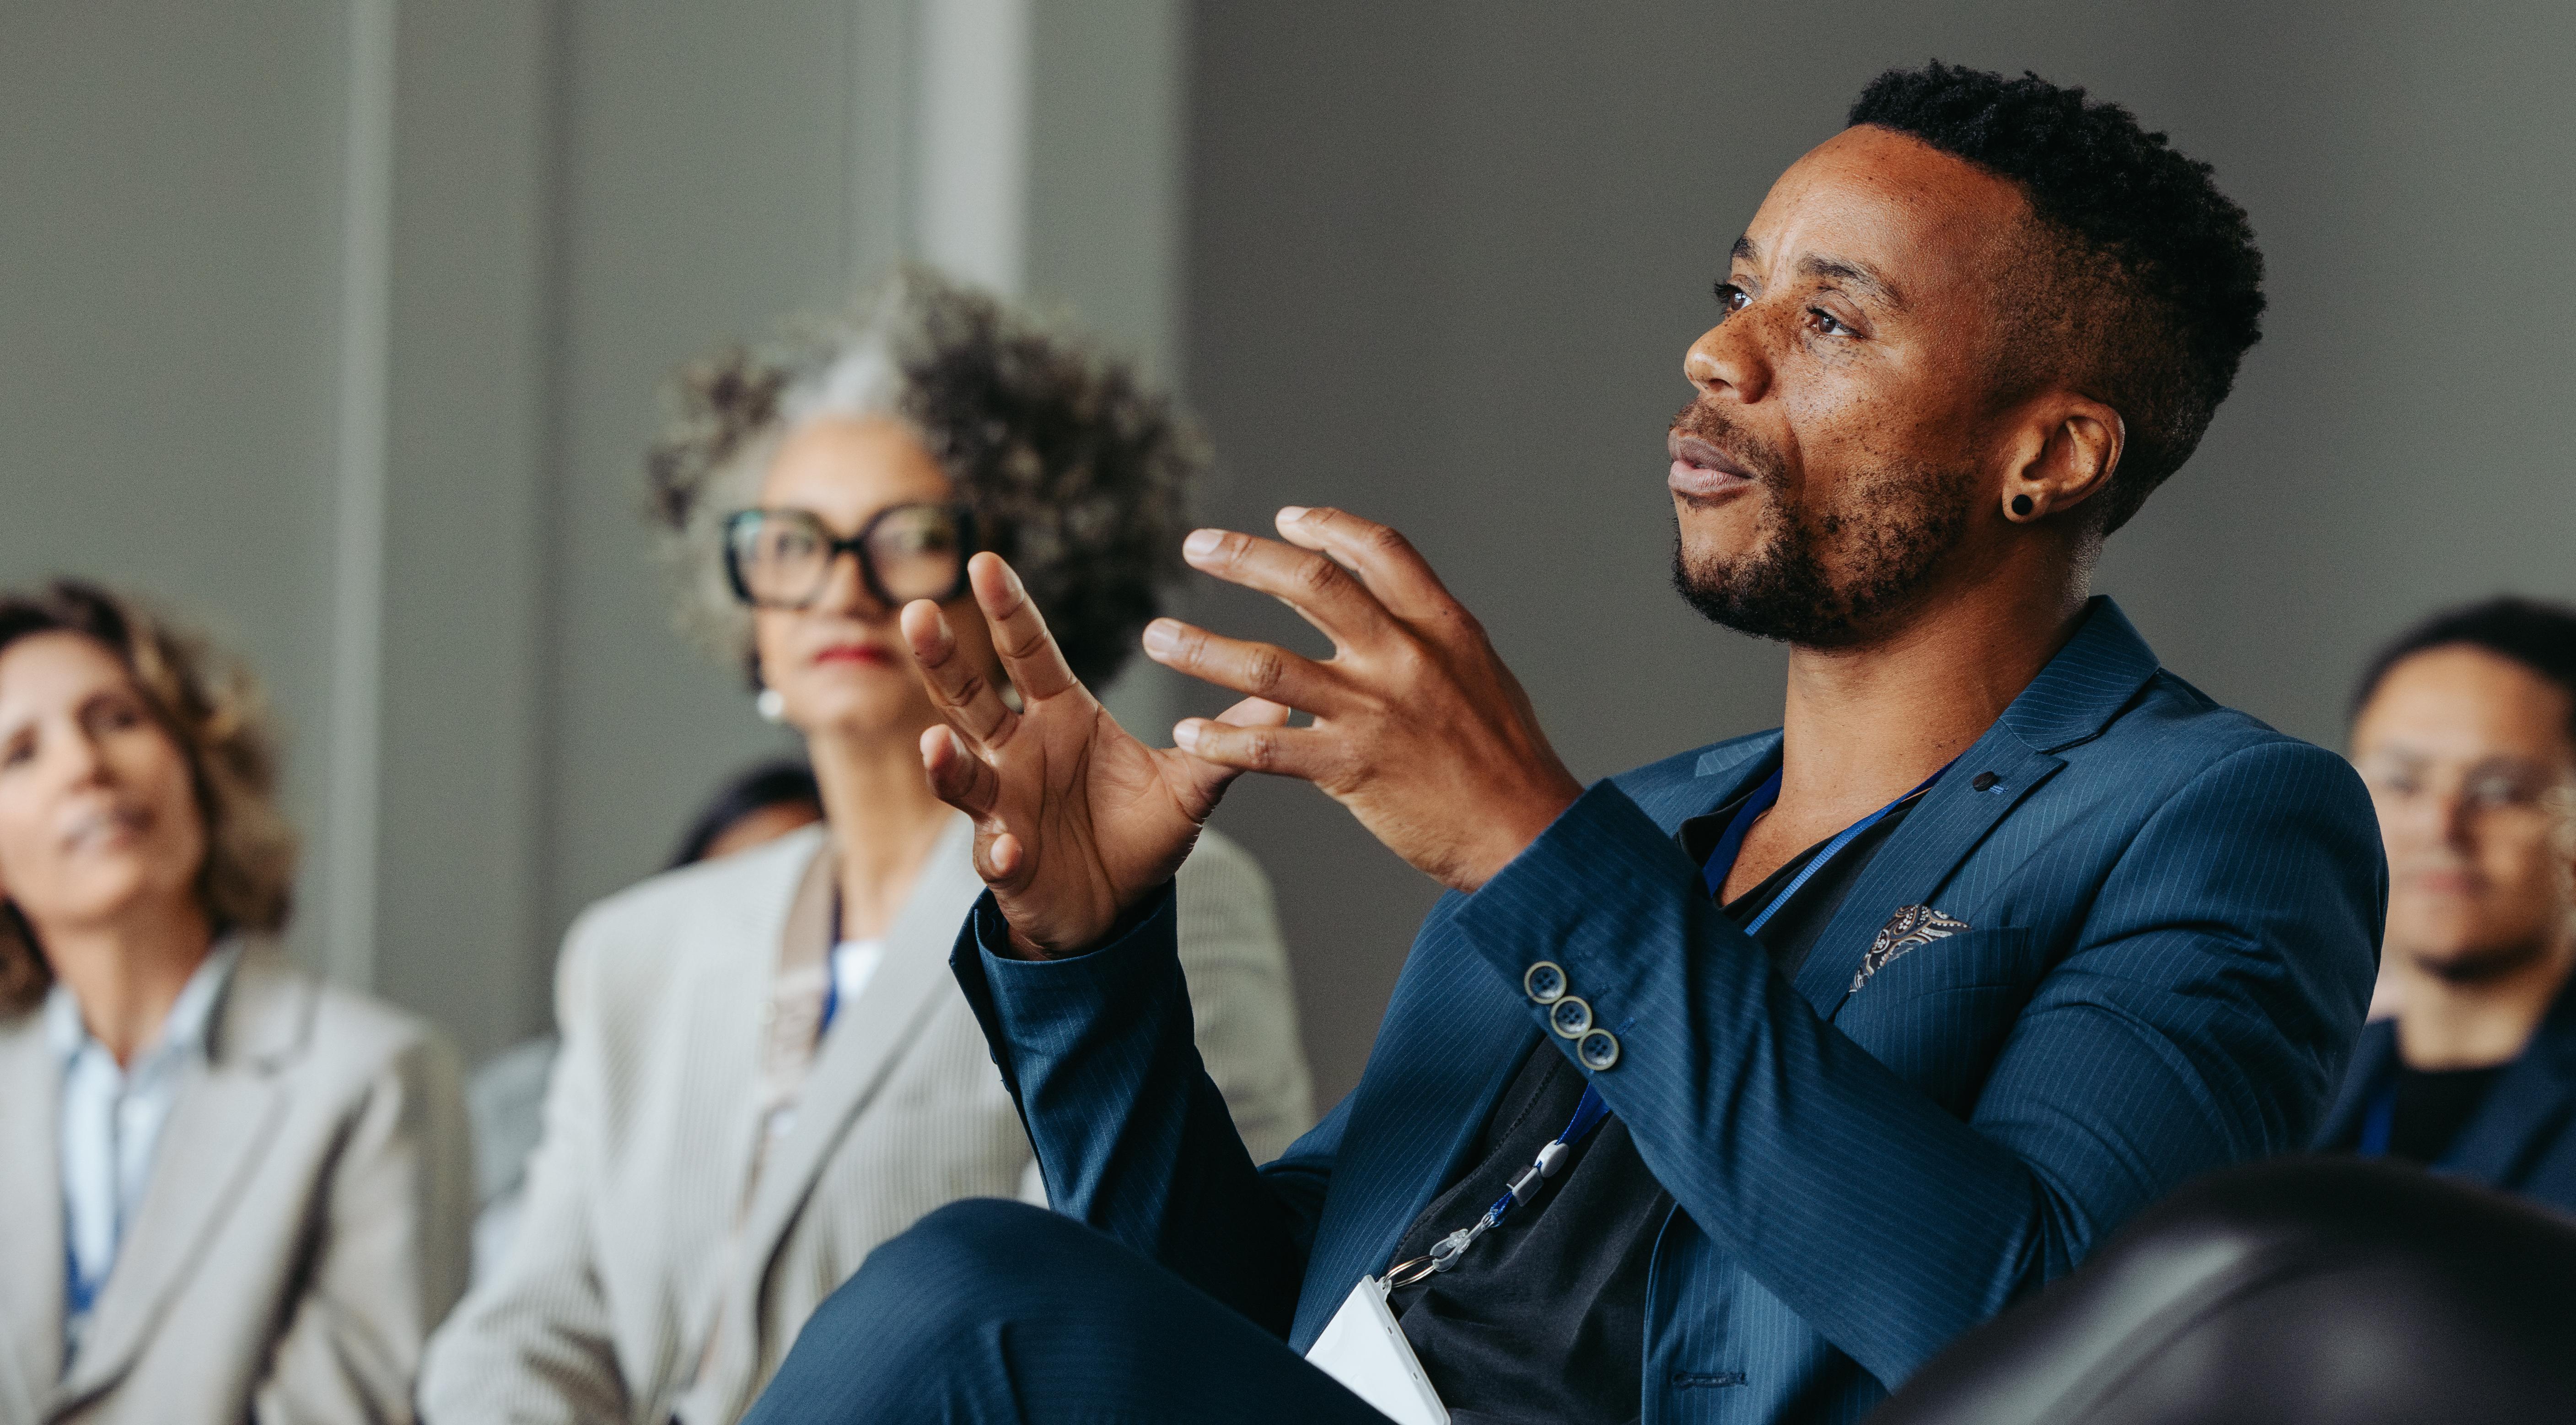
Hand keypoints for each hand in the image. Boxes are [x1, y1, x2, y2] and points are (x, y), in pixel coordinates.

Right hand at [905, 553, 1290, 956]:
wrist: (1115, 909)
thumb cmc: (1139, 834)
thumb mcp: (1190, 786)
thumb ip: (1225, 742)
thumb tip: (1283, 698)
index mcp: (1059, 716)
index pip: (1029, 653)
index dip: (1008, 611)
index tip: (985, 560)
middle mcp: (1018, 752)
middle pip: (971, 696)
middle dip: (943, 658)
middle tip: (917, 612)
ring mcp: (1003, 806)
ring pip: (962, 774)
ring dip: (946, 759)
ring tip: (937, 740)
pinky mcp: (1005, 862)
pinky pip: (996, 854)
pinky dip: (999, 851)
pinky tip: (1006, 847)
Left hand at [1144, 506, 1584, 891]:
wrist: (1528, 835)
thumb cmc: (1508, 760)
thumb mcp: (1483, 675)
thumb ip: (1433, 639)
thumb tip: (1395, 612)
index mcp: (1441, 627)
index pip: (1380, 552)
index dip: (1329, 528)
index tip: (1287, 518)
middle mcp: (1403, 657)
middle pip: (1312, 586)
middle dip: (1246, 559)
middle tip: (1197, 546)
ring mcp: (1374, 711)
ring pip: (1268, 665)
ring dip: (1203, 647)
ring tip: (1156, 637)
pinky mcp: (1351, 768)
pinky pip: (1267, 746)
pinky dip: (1220, 738)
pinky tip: (1187, 733)